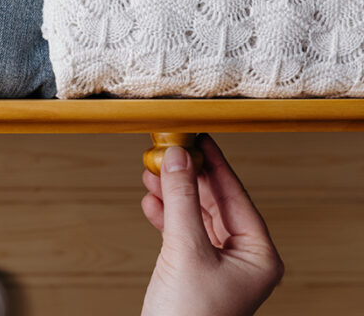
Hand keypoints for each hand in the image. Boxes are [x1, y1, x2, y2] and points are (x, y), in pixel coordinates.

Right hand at [140, 135, 283, 315]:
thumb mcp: (185, 250)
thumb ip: (180, 199)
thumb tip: (176, 158)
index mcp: (259, 256)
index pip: (237, 196)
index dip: (214, 164)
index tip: (198, 137)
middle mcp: (243, 259)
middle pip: (216, 203)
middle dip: (188, 177)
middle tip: (169, 150)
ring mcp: (218, 266)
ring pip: (196, 216)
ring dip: (173, 193)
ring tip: (153, 171)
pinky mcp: (194, 272)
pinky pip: (182, 233)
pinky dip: (165, 215)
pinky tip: (151, 200)